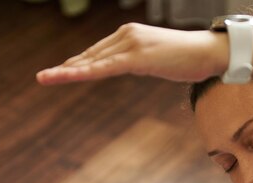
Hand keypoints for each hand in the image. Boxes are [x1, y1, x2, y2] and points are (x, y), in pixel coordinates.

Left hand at [36, 23, 226, 84]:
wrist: (208, 52)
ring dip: (67, 71)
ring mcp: (131, 44)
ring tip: (45, 78)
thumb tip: (133, 67)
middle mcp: (126, 35)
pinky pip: (106, 67)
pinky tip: (69, 76)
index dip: (77, 63)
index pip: (98, 52)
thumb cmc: (188, 58)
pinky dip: (85, 72)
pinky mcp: (137, 57)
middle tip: (44, 77)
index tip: (61, 71)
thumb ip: (141, 60)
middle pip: (90, 55)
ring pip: (93, 61)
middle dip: (67, 67)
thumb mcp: (158, 58)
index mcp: (129, 35)